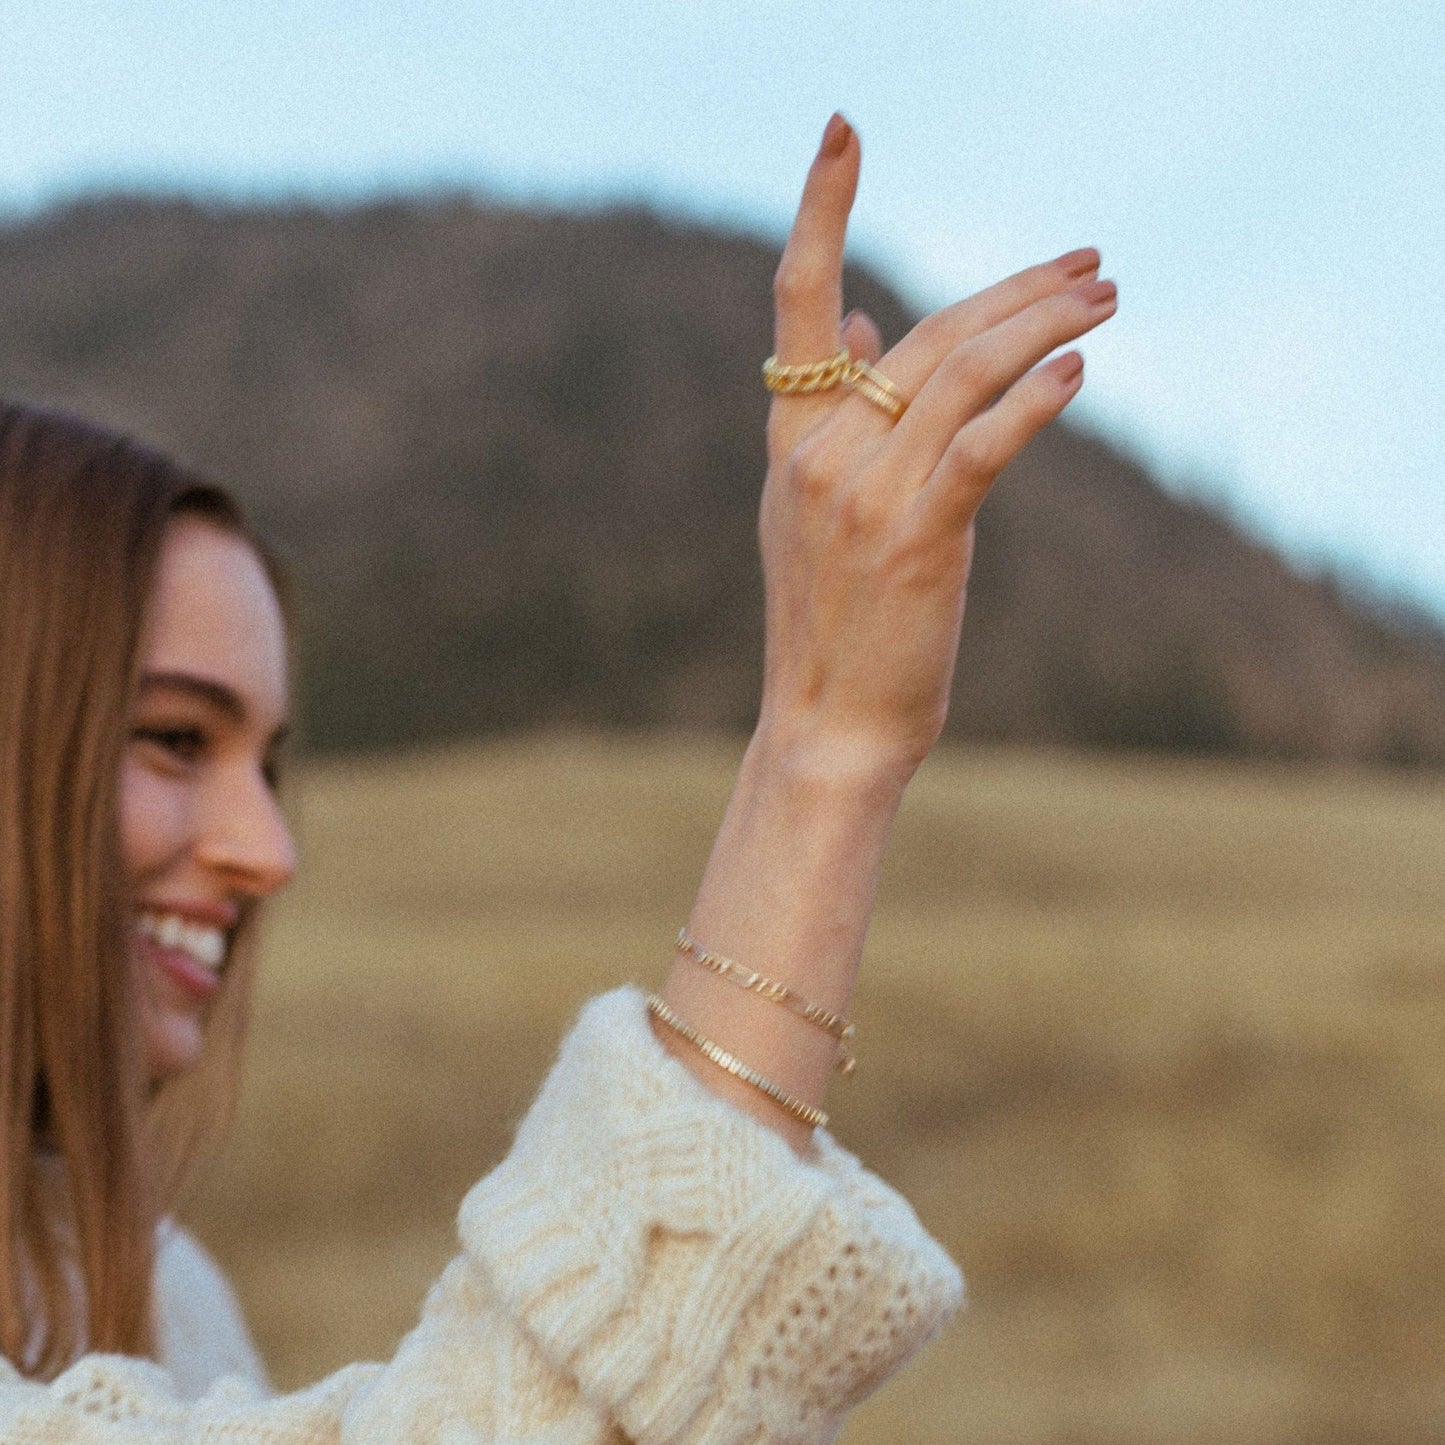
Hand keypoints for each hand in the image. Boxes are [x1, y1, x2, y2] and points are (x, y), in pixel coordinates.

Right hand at [757, 113, 1116, 777]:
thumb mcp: (814, 508)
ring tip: (1107, 296)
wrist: (828, 724)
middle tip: (1090, 261)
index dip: (819, 208)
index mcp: (793, 437)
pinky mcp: (919, 535)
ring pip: (962, 373)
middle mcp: (819, 451)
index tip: (843, 132)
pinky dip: (1033, 400)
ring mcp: (865, 492)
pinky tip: (1077, 370)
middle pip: (928, 330)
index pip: (797, 299)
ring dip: (1044, 324)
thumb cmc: (837, 621)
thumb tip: (865, 318)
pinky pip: (983, 444)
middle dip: (1016, 286)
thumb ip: (834, 409)